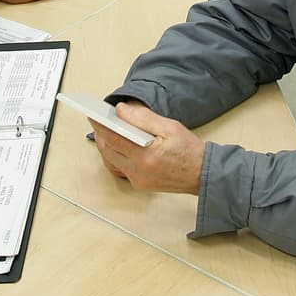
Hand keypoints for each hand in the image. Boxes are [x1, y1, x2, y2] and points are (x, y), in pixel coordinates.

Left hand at [90, 102, 204, 194]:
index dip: (101, 126)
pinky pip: (120, 168)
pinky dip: (117, 155)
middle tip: (100, 121)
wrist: (203, 174)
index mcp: (146, 157)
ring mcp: (138, 181)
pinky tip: (119, 145)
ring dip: (108, 146)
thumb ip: (143, 118)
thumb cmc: (189, 150)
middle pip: (109, 151)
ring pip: (112, 161)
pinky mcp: (140, 185)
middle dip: (102, 135)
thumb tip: (122, 110)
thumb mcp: (169, 127)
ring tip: (108, 130)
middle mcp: (138, 172)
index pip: (114, 139)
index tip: (93, 115)